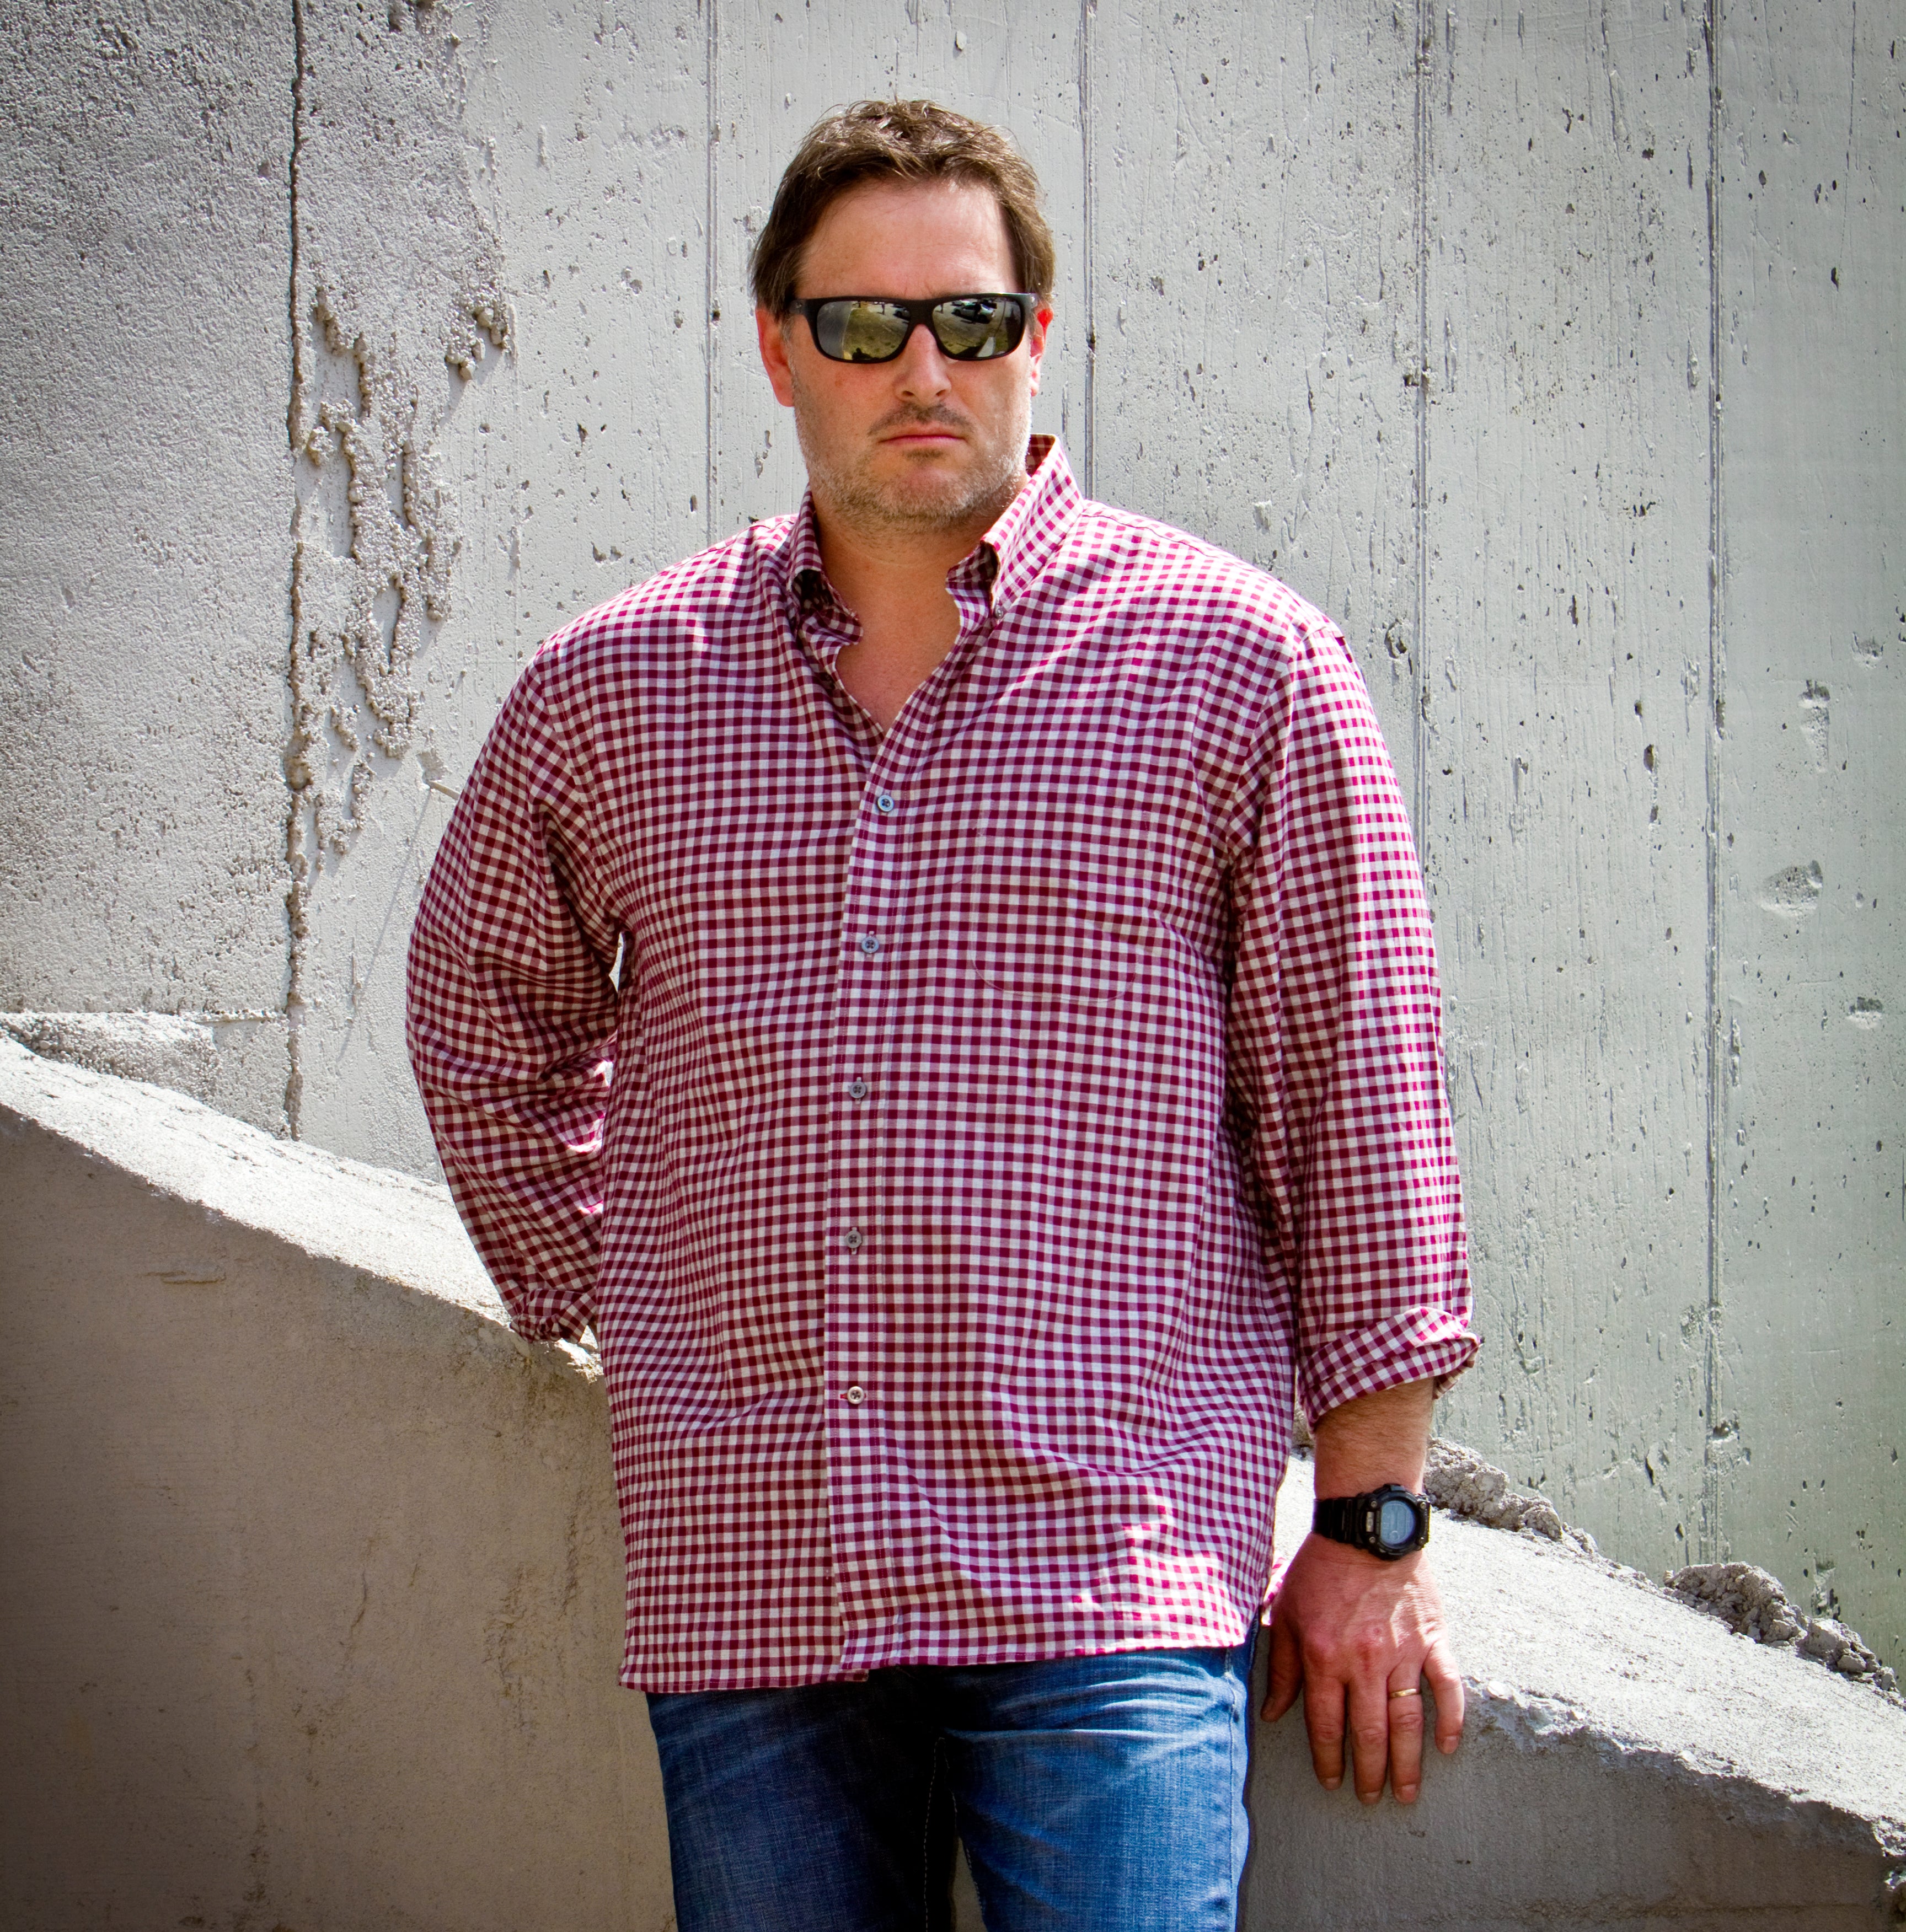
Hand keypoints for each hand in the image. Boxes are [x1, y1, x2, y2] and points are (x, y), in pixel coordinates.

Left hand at [1261, 1532, 1463, 1803]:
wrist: (1365, 1527)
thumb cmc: (1320, 1569)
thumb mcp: (1286, 1613)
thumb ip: (1281, 1666)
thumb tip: (1272, 1712)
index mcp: (1325, 1657)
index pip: (1327, 1725)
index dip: (1329, 1759)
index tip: (1332, 1782)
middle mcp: (1364, 1662)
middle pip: (1369, 1734)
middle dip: (1369, 1773)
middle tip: (1371, 1799)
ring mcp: (1402, 1652)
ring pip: (1407, 1722)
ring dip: (1407, 1763)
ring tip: (1405, 1792)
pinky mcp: (1432, 1639)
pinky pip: (1447, 1687)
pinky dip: (1450, 1720)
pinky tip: (1445, 1747)